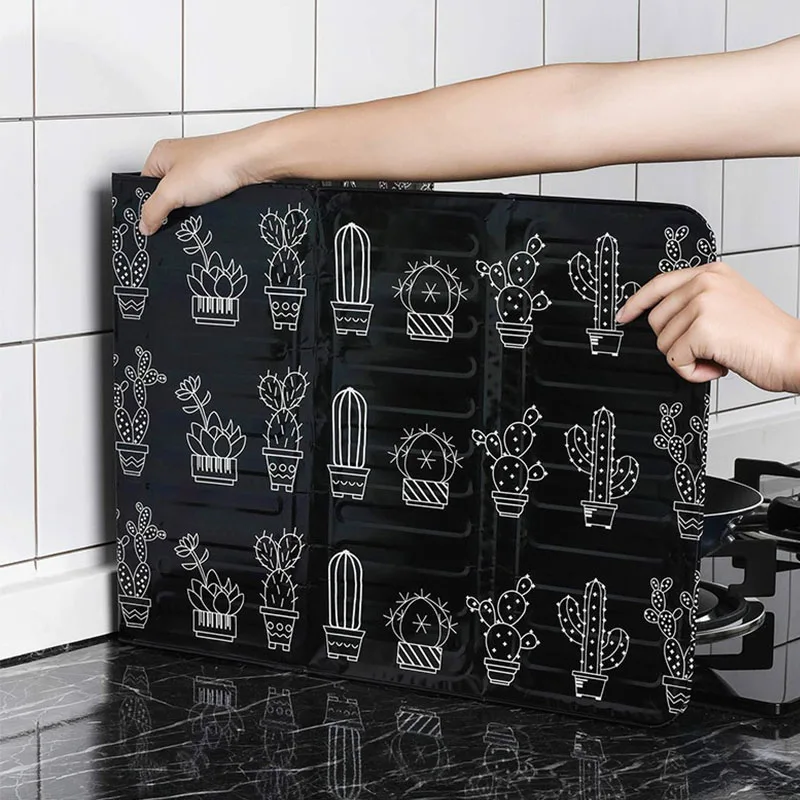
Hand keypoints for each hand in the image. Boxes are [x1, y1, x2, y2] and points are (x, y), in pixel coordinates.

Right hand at [138, 129, 255, 235]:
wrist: (251, 162)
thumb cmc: (213, 163)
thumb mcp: (172, 191)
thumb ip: (154, 210)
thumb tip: (144, 226)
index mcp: (160, 155)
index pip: (144, 186)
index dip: (148, 206)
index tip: (151, 224)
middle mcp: (180, 160)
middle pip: (167, 193)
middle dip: (170, 209)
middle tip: (174, 222)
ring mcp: (201, 170)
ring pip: (188, 199)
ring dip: (191, 210)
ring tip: (194, 217)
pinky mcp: (219, 180)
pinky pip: (206, 200)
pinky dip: (207, 208)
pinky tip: (210, 213)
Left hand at [616, 261, 799, 391]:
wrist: (796, 352)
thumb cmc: (766, 336)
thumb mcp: (731, 302)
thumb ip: (699, 300)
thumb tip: (665, 316)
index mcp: (711, 272)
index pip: (659, 283)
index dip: (636, 302)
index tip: (623, 314)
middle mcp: (705, 283)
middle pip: (656, 319)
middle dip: (675, 341)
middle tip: (707, 347)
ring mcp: (702, 304)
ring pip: (663, 342)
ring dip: (686, 358)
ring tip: (717, 354)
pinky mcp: (701, 329)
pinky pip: (674, 360)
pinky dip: (692, 372)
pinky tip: (717, 366)